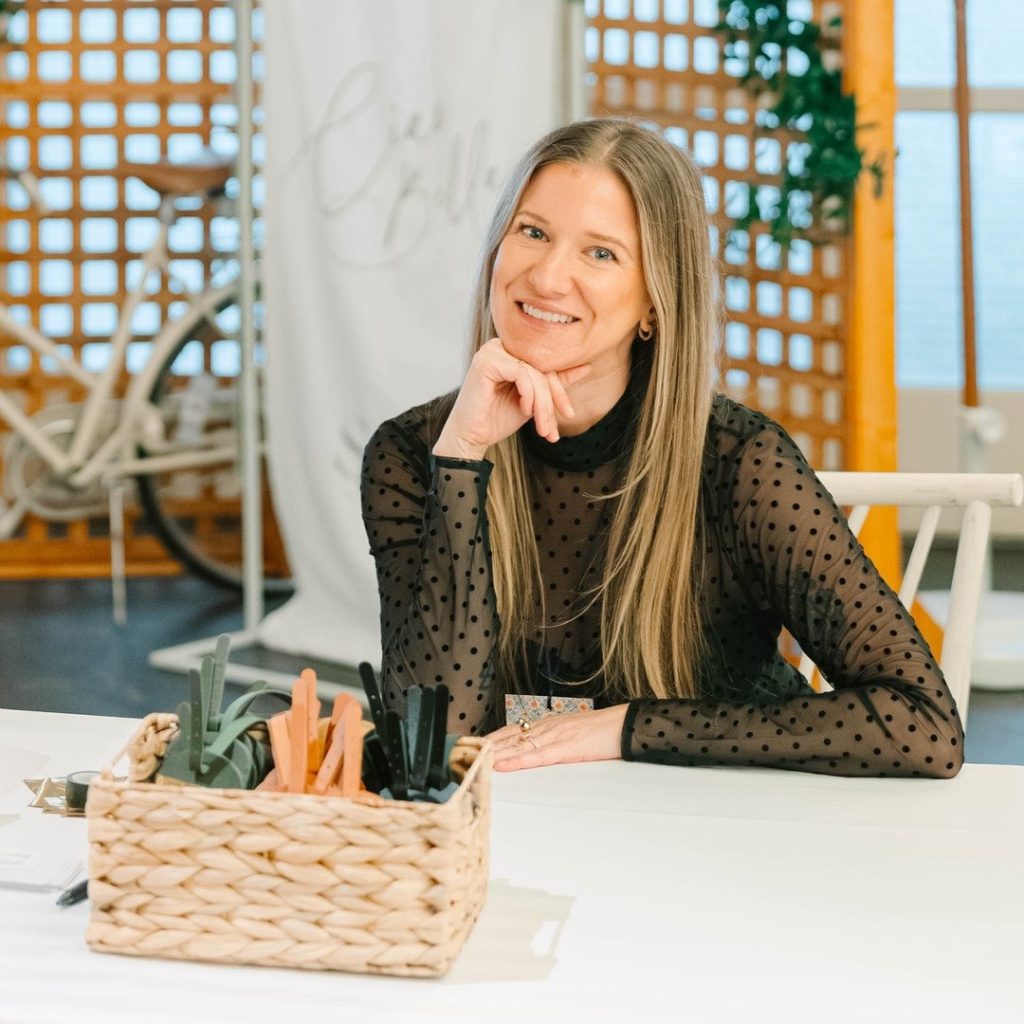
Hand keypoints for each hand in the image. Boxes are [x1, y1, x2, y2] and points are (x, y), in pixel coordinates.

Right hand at [433, 338, 590, 460]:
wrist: (471, 437)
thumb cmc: (498, 418)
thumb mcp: (535, 401)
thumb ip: (556, 382)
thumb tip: (587, 366)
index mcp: (512, 351)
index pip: (547, 363)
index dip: (560, 389)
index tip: (569, 413)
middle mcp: (502, 346)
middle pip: (543, 367)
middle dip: (553, 399)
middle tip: (554, 428)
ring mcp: (492, 351)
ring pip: (535, 373)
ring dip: (543, 404)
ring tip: (542, 427)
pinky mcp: (486, 361)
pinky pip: (522, 373)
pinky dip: (529, 395)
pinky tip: (524, 410)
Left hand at [486, 704, 627, 771]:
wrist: (624, 725)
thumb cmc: (602, 732)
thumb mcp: (573, 735)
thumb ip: (554, 741)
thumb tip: (537, 751)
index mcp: (548, 724)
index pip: (512, 730)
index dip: (491, 739)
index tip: (472, 746)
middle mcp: (547, 727)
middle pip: (509, 737)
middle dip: (485, 747)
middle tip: (462, 755)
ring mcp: (555, 736)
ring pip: (518, 746)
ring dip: (494, 755)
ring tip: (473, 761)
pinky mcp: (565, 748)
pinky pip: (536, 756)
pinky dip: (517, 761)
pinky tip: (503, 766)